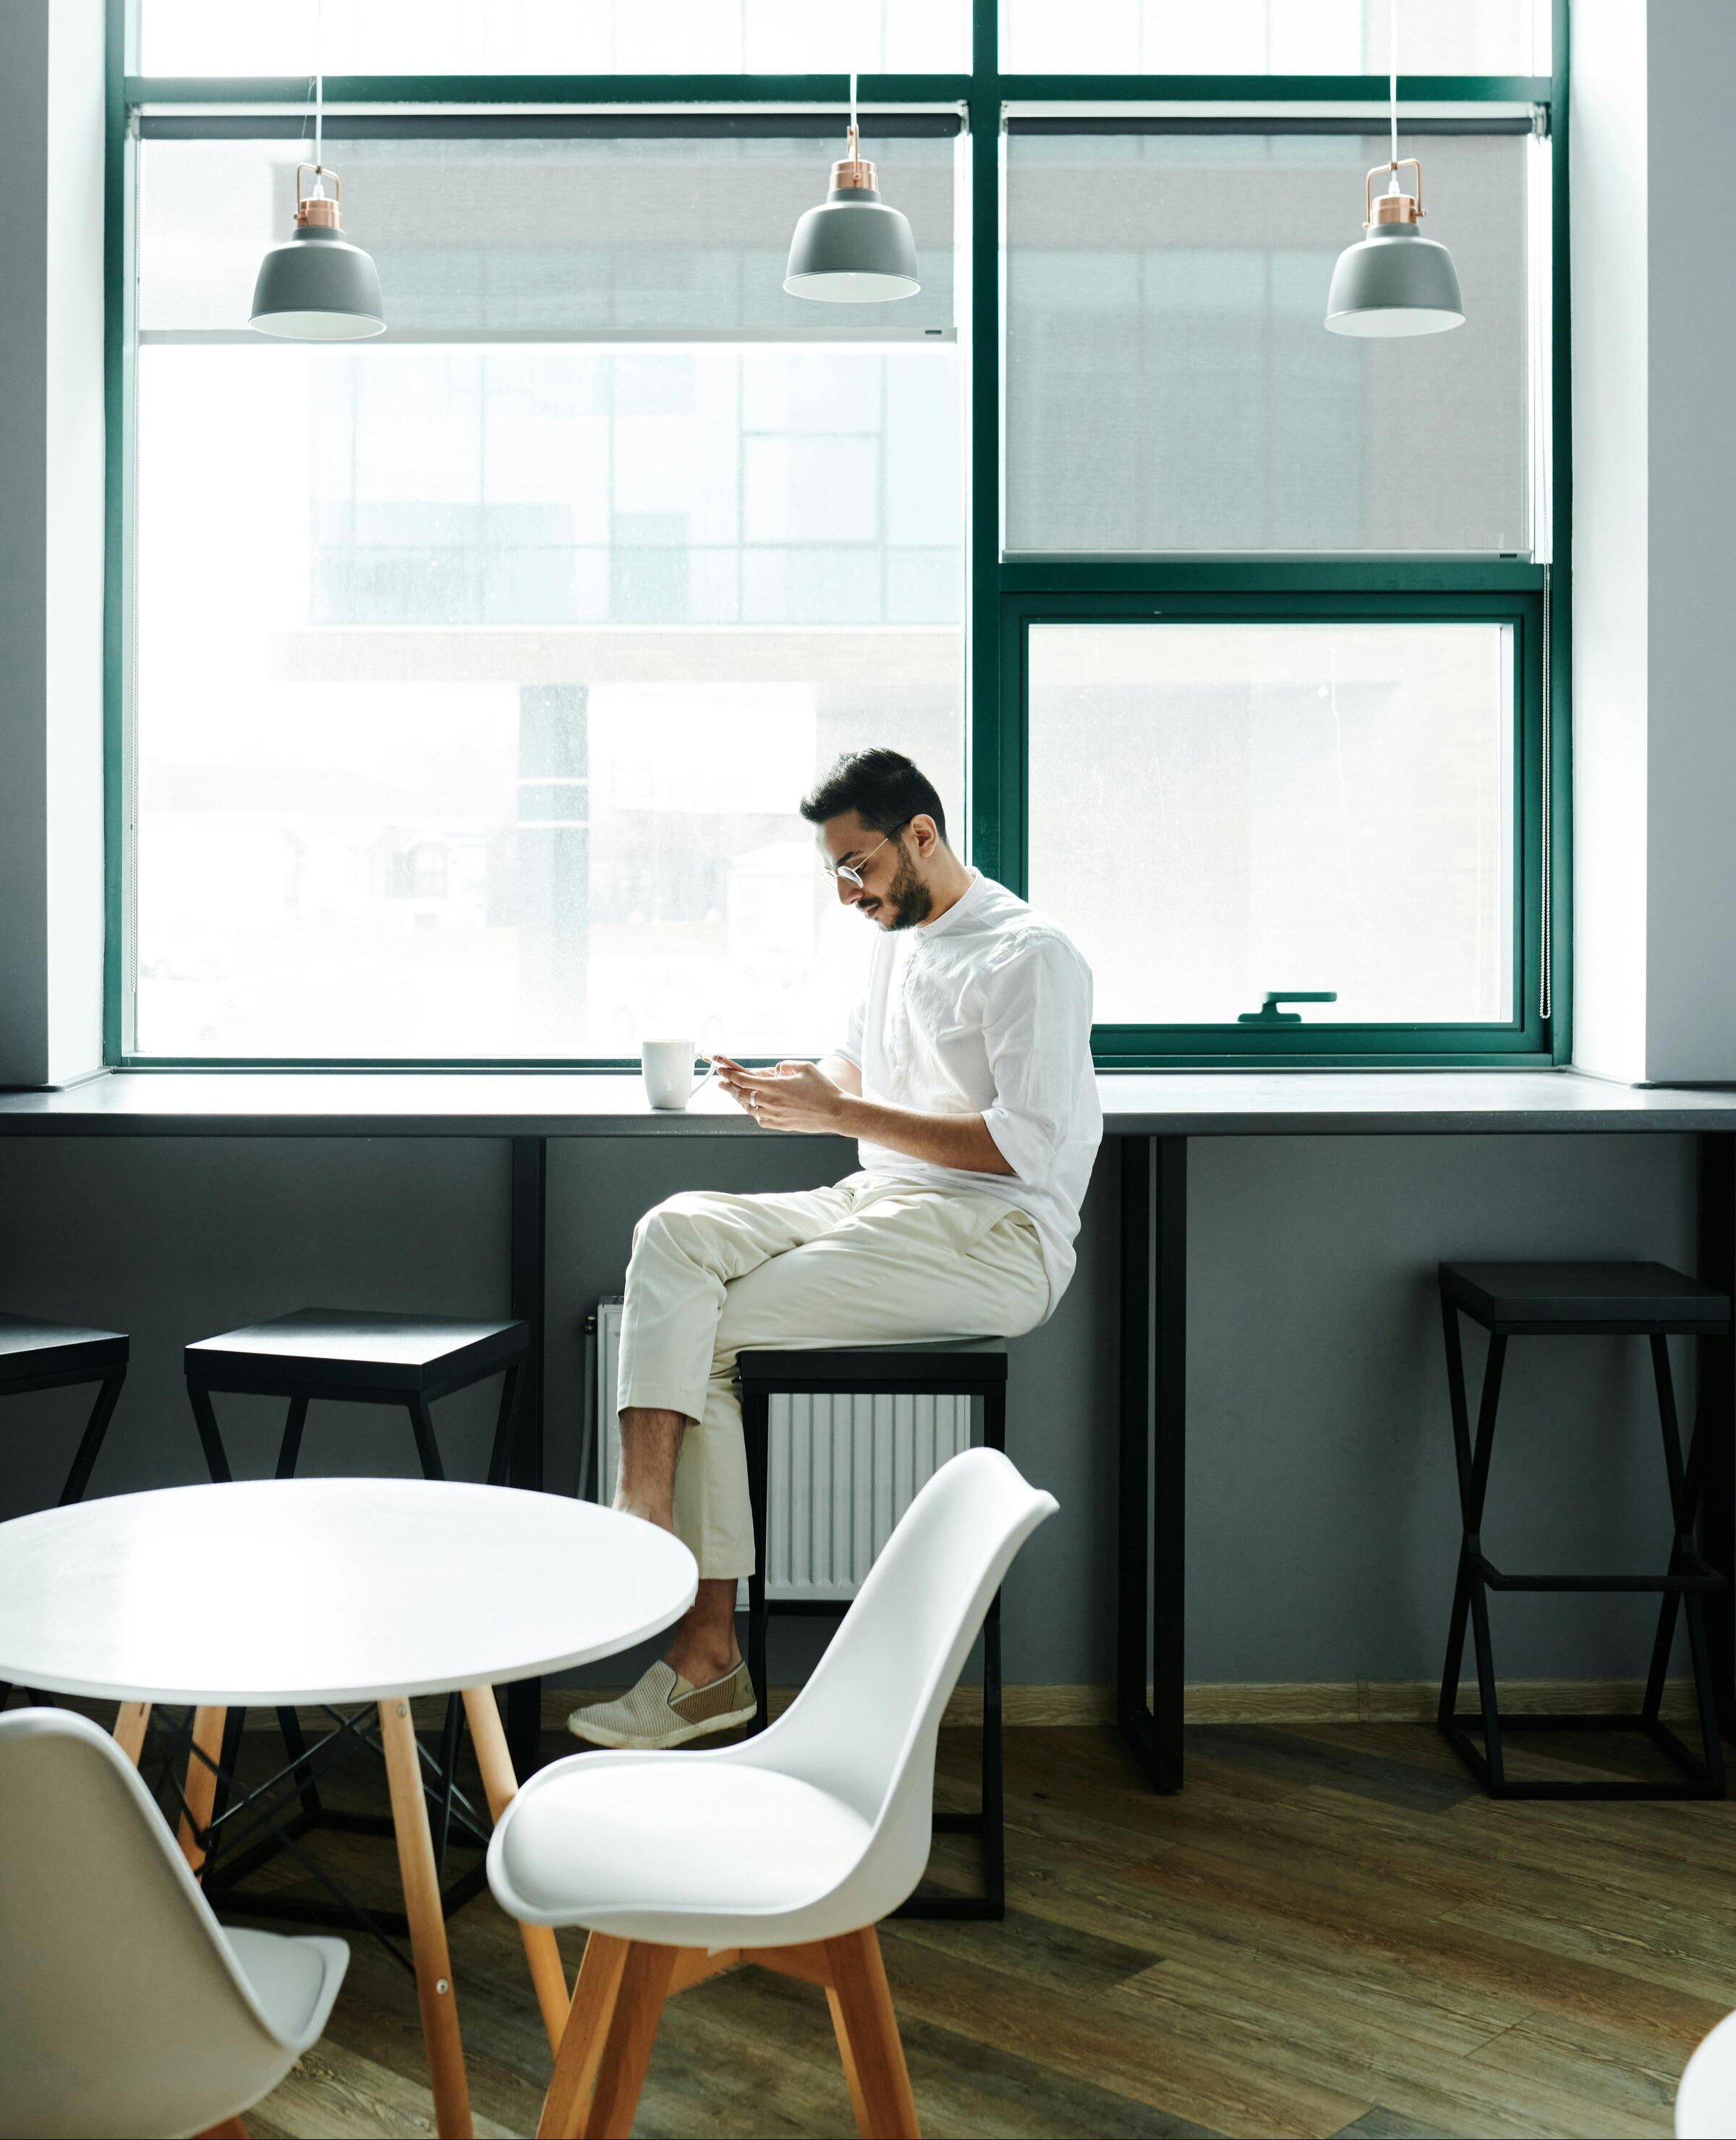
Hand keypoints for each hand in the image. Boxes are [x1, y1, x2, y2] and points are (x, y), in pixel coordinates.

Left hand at [711, 1056, 846, 1134]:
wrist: (835, 1112)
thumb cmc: (823, 1089)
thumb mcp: (805, 1067)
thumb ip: (785, 1065)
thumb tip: (775, 1069)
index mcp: (775, 1085)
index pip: (744, 1079)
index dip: (729, 1074)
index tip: (721, 1070)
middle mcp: (771, 1101)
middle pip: (741, 1094)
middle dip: (729, 1086)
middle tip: (721, 1082)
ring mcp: (774, 1115)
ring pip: (748, 1107)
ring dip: (740, 1099)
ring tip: (735, 1092)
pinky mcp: (779, 1125)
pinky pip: (759, 1118)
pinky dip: (753, 1111)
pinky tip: (753, 1107)